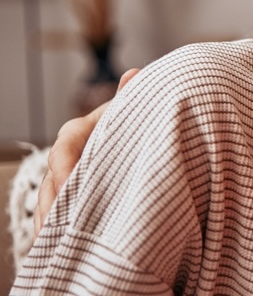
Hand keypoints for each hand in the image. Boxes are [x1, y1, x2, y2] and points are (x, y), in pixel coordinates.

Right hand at [33, 68, 139, 240]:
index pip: (65, 147)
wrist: (120, 137)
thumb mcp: (127, 112)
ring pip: (48, 201)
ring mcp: (59, 179)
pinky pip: (52, 216)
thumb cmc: (125, 124)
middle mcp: (64, 157)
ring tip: (56, 243)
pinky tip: (54, 249)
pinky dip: (52, 232)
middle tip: (60, 226)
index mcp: (78, 133)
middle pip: (52, 181)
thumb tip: (135, 73)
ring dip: (50, 222)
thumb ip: (129, 97)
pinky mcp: (63, 198)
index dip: (66, 167)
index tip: (73, 186)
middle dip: (54, 204)